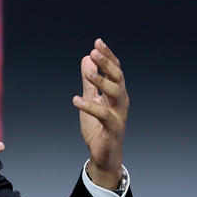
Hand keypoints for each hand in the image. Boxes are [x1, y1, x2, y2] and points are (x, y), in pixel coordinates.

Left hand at [72, 38, 128, 189]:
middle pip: (118, 78)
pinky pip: (103, 115)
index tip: (98, 42)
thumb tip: (86, 58)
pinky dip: (90, 107)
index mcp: (117, 92)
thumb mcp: (91, 99)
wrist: (103, 154)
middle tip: (94, 51)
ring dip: (102, 82)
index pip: (115, 70)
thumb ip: (89, 81)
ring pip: (115, 94)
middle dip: (107, 64)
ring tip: (89, 72)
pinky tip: (76, 100)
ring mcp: (119, 114)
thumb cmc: (99, 127)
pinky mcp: (113, 128)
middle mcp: (121, 101)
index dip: (107, 56)